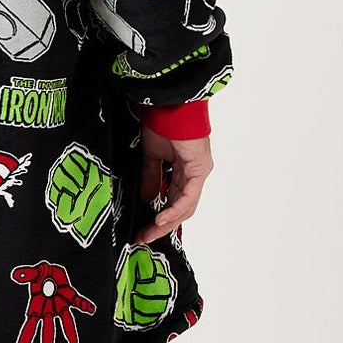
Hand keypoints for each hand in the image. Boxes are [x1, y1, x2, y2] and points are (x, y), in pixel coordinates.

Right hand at [131, 127, 211, 245]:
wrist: (169, 106)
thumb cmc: (162, 123)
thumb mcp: (150, 156)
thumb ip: (150, 178)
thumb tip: (146, 199)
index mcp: (184, 170)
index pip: (174, 201)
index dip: (159, 217)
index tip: (142, 230)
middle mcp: (194, 174)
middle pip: (181, 209)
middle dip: (162, 225)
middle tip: (144, 237)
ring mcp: (198, 173)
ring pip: (186, 206)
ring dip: (167, 222)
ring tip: (150, 233)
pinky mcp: (199, 170)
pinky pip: (187, 196)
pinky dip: (174, 209)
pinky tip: (160, 218)